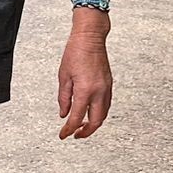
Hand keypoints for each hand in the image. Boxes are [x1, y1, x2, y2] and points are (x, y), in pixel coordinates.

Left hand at [57, 24, 112, 139]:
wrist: (90, 38)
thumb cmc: (76, 51)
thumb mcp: (64, 76)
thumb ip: (64, 98)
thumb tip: (64, 113)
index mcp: (85, 90)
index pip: (77, 118)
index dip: (69, 129)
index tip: (64, 134)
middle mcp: (99, 91)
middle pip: (96, 121)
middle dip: (86, 132)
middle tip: (76, 134)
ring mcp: (106, 88)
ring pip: (103, 114)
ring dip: (94, 123)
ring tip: (83, 125)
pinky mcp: (109, 84)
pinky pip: (106, 104)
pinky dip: (99, 113)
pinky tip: (91, 112)